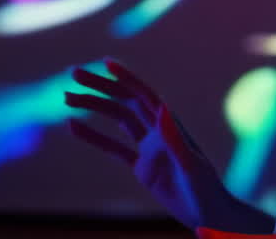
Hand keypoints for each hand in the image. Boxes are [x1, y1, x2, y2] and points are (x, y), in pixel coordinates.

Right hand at [64, 58, 232, 228]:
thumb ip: (174, 139)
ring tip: (67, 98)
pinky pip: (113, 148)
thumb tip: (161, 108)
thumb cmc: (204, 188)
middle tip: (74, 73)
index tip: (105, 62)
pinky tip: (73, 126)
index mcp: (170, 125)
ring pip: (116, 120)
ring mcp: (149, 148)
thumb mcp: (189, 165)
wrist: (207, 213)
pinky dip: (93, 137)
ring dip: (93, 106)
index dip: (126, 77)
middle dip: (101, 86)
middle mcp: (158, 131)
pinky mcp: (141, 166)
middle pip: (125, 101)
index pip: (144, 95)